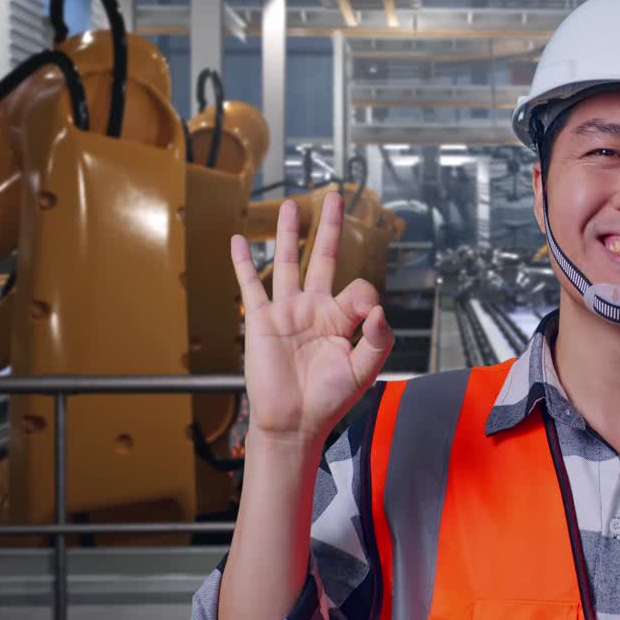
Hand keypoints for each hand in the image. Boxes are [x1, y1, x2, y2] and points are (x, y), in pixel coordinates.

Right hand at [229, 191, 393, 448]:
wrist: (294, 422)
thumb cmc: (329, 399)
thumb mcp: (364, 369)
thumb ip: (378, 338)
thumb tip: (380, 308)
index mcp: (343, 318)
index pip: (359, 287)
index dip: (366, 295)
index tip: (369, 314)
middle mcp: (315, 308)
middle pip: (323, 257)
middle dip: (330, 227)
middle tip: (336, 197)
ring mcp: (287, 311)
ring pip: (287, 262)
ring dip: (288, 233)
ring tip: (291, 205)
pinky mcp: (261, 320)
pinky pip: (251, 285)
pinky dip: (242, 262)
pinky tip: (238, 240)